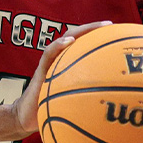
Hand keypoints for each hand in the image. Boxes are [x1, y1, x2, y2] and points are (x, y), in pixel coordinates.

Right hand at [8, 21, 111, 136]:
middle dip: (92, 28)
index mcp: (67, 64)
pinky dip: (58, 45)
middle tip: (109, 25)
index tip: (116, 32)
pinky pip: (48, 54)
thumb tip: (114, 106)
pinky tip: (69, 42)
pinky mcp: (40, 71)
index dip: (98, 37)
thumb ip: (87, 98)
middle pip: (76, 36)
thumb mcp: (73, 103)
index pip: (83, 44)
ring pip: (64, 40)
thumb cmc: (50, 110)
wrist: (26, 117)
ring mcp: (49, 63)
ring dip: (80, 31)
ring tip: (94, 28)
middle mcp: (59, 60)